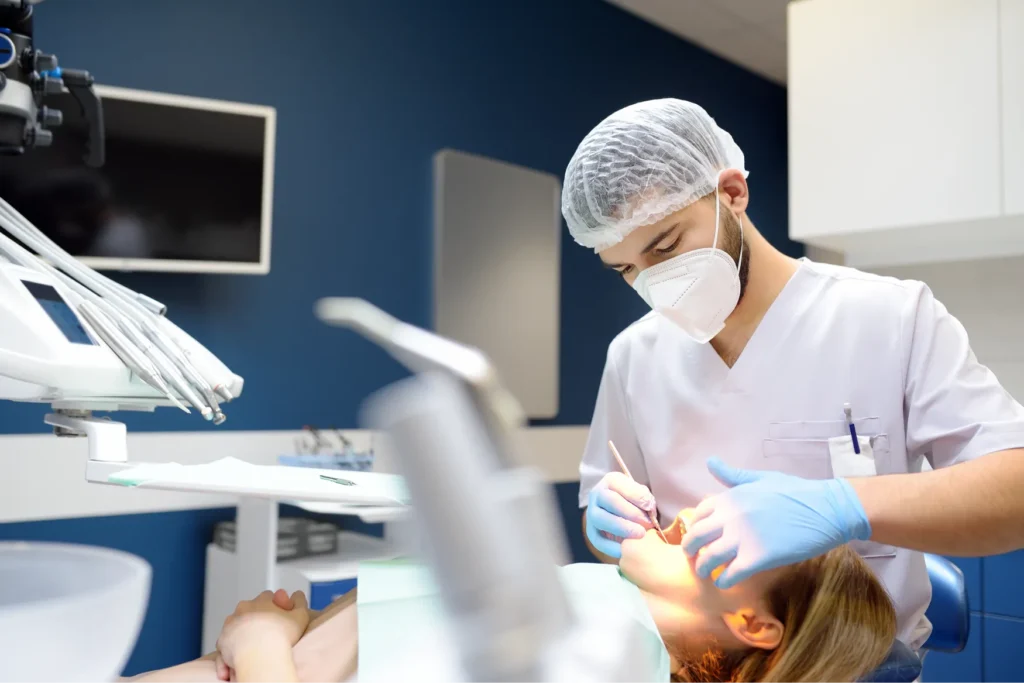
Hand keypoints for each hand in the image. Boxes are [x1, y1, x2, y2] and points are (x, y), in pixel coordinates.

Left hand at [215, 589, 309, 679]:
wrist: (260, 655)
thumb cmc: (281, 637)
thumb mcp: (300, 616)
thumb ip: (300, 602)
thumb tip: (297, 595)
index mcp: (262, 601)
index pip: (268, 597)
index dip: (274, 607)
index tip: (279, 618)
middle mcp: (243, 609)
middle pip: (250, 610)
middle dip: (257, 619)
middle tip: (268, 634)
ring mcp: (230, 625)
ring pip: (237, 627)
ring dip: (244, 635)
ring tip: (255, 649)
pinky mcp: (221, 642)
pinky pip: (226, 646)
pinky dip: (231, 652)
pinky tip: (241, 660)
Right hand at [586, 471, 657, 558]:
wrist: (623, 514)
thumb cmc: (636, 502)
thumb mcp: (641, 494)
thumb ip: (645, 498)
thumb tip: (648, 507)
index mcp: (610, 481)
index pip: (620, 485)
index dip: (636, 496)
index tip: (650, 506)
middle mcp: (597, 494)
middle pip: (610, 501)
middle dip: (631, 513)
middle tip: (648, 523)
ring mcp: (591, 513)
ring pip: (600, 518)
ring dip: (621, 527)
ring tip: (640, 534)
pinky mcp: (591, 532)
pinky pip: (597, 540)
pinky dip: (610, 546)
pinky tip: (624, 550)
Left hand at [681, 457, 870, 588]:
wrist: (826, 509)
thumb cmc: (797, 492)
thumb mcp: (761, 478)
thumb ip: (733, 476)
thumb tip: (710, 461)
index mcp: (730, 497)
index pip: (698, 513)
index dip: (694, 526)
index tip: (697, 535)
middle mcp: (731, 516)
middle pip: (697, 537)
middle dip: (690, 550)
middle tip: (693, 558)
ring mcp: (743, 538)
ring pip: (709, 558)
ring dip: (703, 569)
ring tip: (706, 574)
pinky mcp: (758, 558)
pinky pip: (730, 574)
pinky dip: (723, 581)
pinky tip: (725, 582)